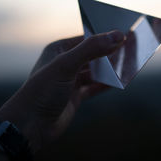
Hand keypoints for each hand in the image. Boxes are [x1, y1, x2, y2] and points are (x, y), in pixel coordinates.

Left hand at [0, 30, 124, 152]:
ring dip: (110, 69)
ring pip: (96, 71)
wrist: (30, 126)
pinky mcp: (76, 96)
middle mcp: (65, 63)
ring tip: (129, 64)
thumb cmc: (42, 91)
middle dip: (110, 52)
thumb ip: (91, 49)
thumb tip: (117, 35)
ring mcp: (71, 80)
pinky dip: (107, 84)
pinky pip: (95, 87)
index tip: (124, 33)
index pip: (86, 38)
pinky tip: (120, 81)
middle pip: (93, 54)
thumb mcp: (67, 65)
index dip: (104, 36)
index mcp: (59, 49)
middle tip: (131, 48)